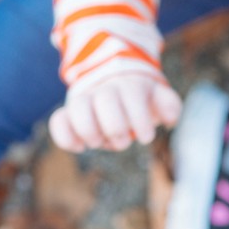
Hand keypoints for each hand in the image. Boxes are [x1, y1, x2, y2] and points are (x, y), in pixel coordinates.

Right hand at [48, 74, 181, 152]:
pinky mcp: (68, 113)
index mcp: (129, 85)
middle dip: (117, 128)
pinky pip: (58, 121)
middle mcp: (105, 90)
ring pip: (78, 108)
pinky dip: (65, 138)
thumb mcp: (158, 96)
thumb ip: (168, 104)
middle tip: (124, 141)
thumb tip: (169, 119)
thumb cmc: (140, 97)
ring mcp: (85, 100)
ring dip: (90, 132)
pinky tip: (80, 148)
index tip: (146, 137)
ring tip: (99, 143)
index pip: (133, 96)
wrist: (112, 80)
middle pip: (106, 102)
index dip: (140, 120)